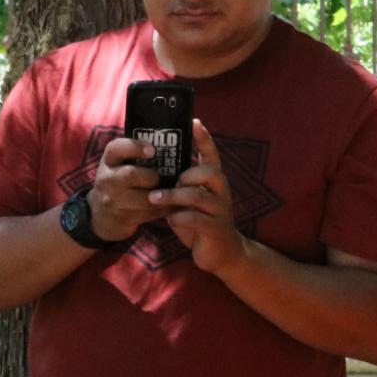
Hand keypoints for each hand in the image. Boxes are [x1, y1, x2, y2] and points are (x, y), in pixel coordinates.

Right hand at [87, 136, 169, 242]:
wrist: (99, 214)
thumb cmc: (117, 181)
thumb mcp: (118, 164)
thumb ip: (135, 153)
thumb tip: (170, 140)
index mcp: (108, 161)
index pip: (116, 148)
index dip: (135, 147)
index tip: (152, 150)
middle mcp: (107, 179)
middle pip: (130, 174)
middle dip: (151, 176)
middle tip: (159, 178)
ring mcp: (113, 201)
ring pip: (142, 199)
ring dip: (160, 195)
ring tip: (169, 192)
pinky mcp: (123, 218)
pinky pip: (149, 214)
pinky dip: (163, 209)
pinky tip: (170, 205)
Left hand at [151, 118, 247, 274]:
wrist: (221, 255)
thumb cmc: (201, 224)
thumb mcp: (190, 202)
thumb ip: (180, 187)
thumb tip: (157, 170)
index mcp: (215, 182)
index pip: (212, 155)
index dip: (204, 138)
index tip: (194, 122)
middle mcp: (222, 192)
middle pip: (209, 172)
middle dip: (185, 174)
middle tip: (168, 183)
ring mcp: (221, 210)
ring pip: (198, 196)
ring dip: (174, 196)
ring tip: (155, 199)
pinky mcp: (216, 229)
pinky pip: (197, 219)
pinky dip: (180, 218)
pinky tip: (170, 220)